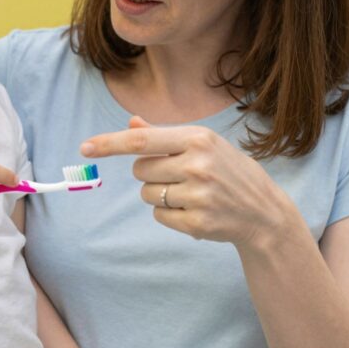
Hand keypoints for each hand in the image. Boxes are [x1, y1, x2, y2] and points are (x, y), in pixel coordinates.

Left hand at [80, 115, 296, 247]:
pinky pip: (159, 216)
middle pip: (140, 169)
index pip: (142, 141)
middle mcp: (198, 165)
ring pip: (147, 194)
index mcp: (198, 139)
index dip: (110, 144)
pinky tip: (195, 210)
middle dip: (150, 173)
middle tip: (180, 175)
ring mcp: (199, 196)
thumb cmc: (228, 171)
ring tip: (190, 193)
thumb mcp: (203, 145)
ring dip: (159, 195)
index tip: (85, 148)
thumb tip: (131, 124)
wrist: (264, 212)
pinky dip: (170, 215)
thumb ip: (164, 136)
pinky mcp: (197, 223)